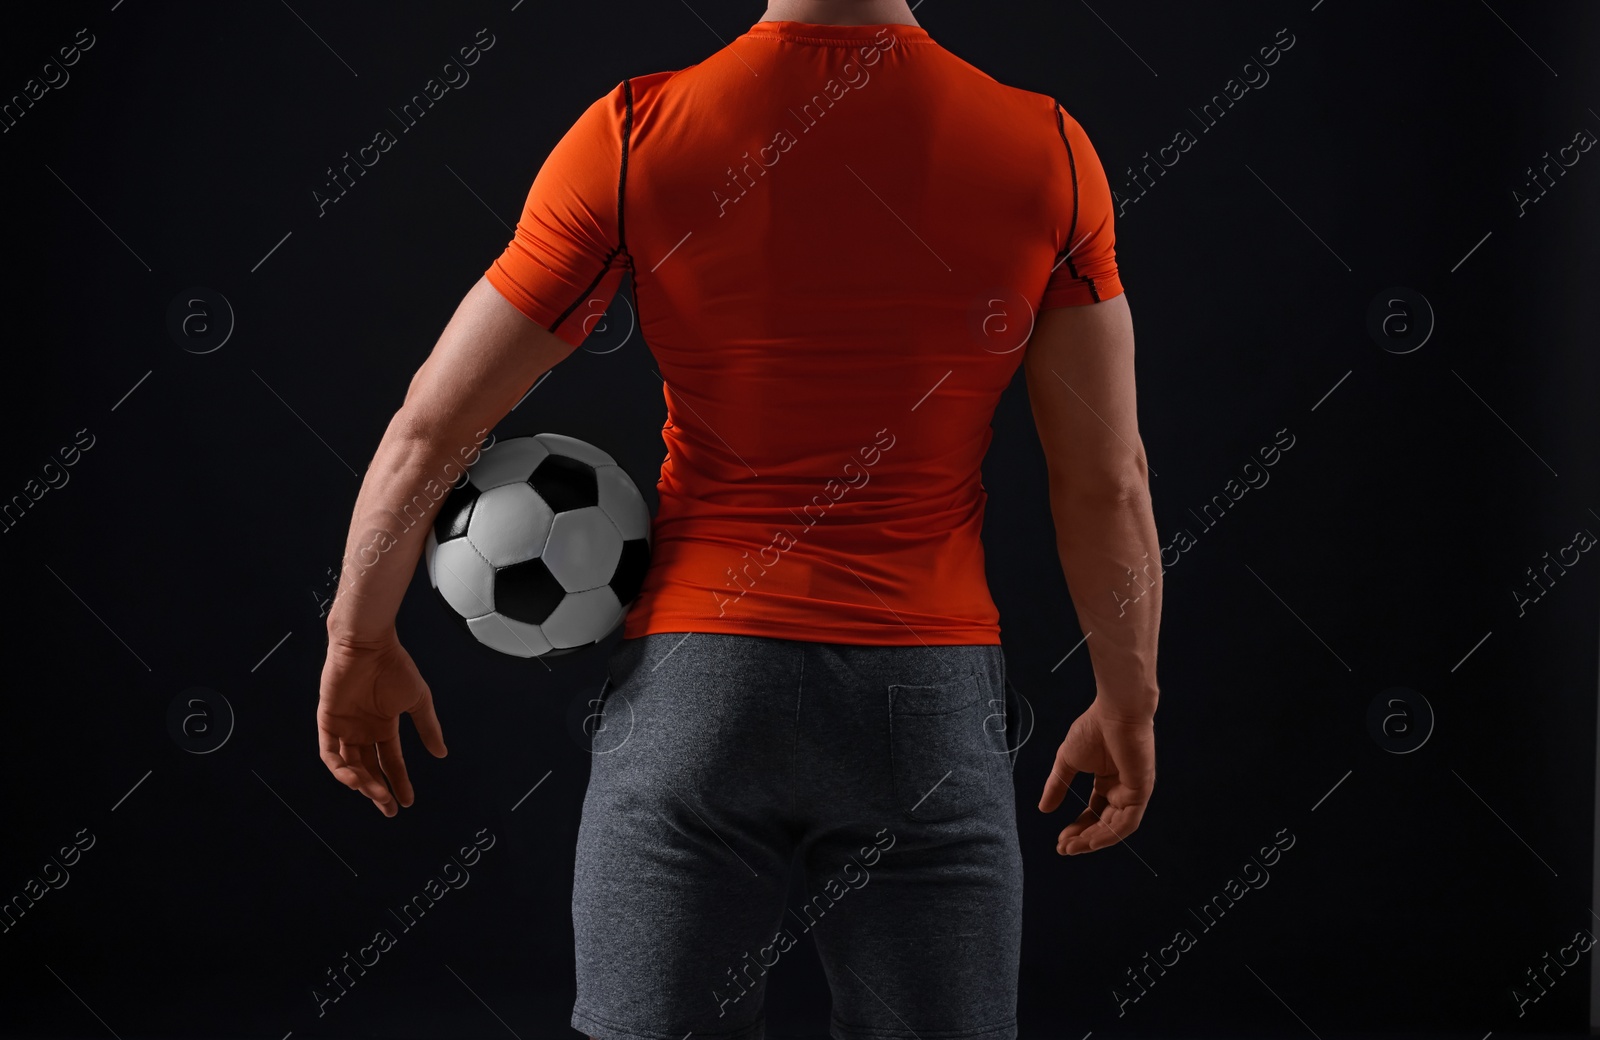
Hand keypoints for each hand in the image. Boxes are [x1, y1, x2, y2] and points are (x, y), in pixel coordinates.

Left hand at [317, 631, 447, 816]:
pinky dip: (340, 769)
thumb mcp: (418, 701)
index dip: (399, 781)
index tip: (407, 801)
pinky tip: (355, 780)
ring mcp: (344, 726)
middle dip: (379, 791)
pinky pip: (329, 753)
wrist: (369, 645)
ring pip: (349, 765)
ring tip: (377, 794)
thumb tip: (441, 754)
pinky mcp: (328, 721)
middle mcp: (363, 730)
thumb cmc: (395, 666)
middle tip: (389, 808)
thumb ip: (428, 728)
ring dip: (363, 783)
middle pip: (368, 769)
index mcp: (383, 725)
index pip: (390, 761)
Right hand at [1038, 698, 1153, 854]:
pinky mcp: (1141, 790)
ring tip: (1073, 847)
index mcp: (1108, 781)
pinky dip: (1110, 834)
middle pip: (1104, 824)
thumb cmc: (1093, 728)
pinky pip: (1127, 821)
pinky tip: (1091, 840)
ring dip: (1094, 840)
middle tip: (1064, 849)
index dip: (1077, 828)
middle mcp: (1122, 790)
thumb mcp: (1067, 762)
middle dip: (1083, 838)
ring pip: (1115, 827)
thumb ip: (1057, 786)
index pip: (1094, 812)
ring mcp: (1133, 792)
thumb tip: (1044, 809)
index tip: (1060, 841)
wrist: (1114, 711)